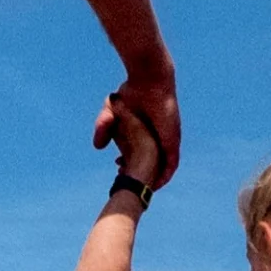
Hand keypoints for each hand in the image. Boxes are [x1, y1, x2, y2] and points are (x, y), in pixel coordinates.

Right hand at [95, 72, 179, 187]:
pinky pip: (172, 165)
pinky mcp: (173, 141)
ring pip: (163, 167)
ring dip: (153, 179)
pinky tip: (155, 185)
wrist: (148, 81)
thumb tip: (98, 147)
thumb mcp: (111, 112)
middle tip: (125, 178)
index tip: (118, 167)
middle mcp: (159, 139)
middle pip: (152, 163)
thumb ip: (103, 127)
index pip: (140, 154)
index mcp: (147, 132)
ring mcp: (168, 141)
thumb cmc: (131, 93)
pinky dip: (164, 176)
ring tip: (141, 189)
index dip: (129, 163)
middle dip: (140, 175)